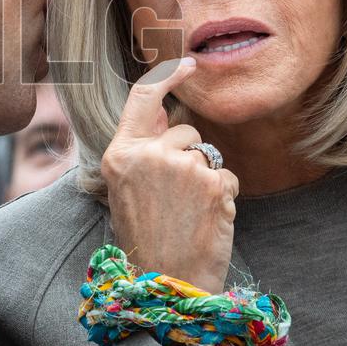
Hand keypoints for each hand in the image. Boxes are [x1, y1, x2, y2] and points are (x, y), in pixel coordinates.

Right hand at [101, 58, 237, 293]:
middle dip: (190, 155)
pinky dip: (222, 197)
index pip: (143, 98)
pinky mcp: (211, 183)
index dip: (167, 75)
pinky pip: (226, 177)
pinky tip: (205, 219)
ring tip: (188, 212)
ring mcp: (180, 166)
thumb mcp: (128, 188)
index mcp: (120, 154)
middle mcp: (148, 154)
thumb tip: (169, 112)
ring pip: (207, 154)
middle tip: (178, 197)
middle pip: (184, 132)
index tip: (188, 63)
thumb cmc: (146, 238)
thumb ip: (144, 149)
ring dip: (206, 178)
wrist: (166, 282)